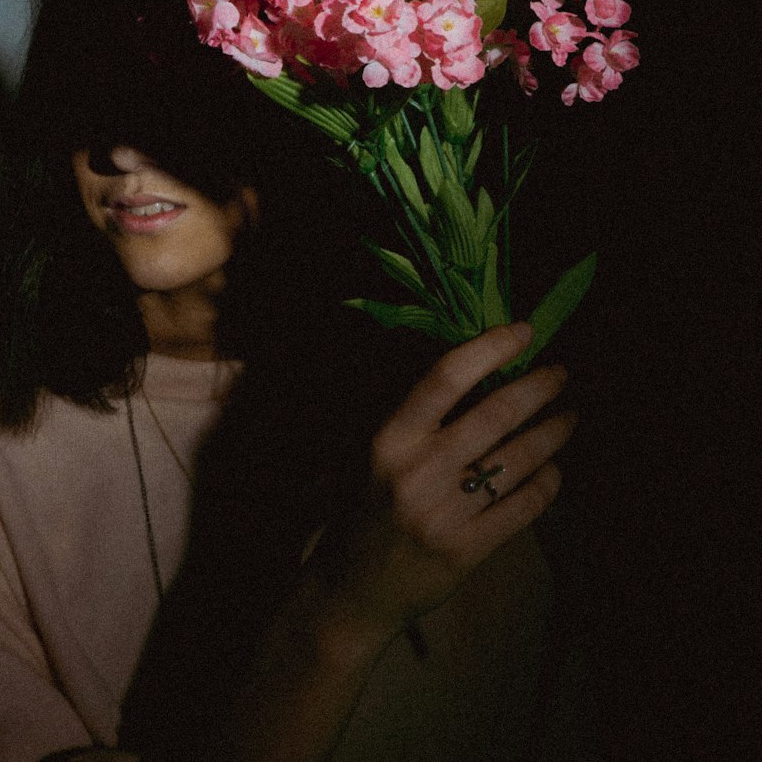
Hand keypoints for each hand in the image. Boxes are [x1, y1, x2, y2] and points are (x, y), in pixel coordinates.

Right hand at [331, 323, 573, 641]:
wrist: (351, 589)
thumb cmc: (363, 507)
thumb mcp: (371, 452)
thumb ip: (414, 416)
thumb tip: (476, 367)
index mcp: (388, 438)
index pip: (445, 377)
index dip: (490, 348)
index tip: (524, 331)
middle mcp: (417, 471)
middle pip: (494, 414)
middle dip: (538, 387)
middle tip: (561, 372)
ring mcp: (444, 514)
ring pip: (518, 459)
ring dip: (553, 432)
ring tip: (570, 416)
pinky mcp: (467, 551)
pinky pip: (523, 507)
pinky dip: (547, 483)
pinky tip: (554, 469)